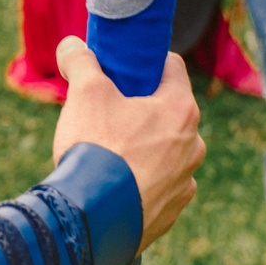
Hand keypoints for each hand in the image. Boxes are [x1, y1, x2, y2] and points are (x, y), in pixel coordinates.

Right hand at [53, 38, 203, 252]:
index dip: (145, 63)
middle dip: (142, 110)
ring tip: (109, 156)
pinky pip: (158, 187)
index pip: (172, 67)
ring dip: (144, 150)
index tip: (123, 69)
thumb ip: (81, 62)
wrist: (92, 219)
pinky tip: (114, 186)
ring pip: (166, 153)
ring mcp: (184, 182)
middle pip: (169, 112)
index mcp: (180, 109)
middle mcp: (193, 145)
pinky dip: (141, 183)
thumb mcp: (85, 93)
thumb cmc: (96, 148)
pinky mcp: (171, 213)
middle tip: (109, 114)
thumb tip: (71, 45)